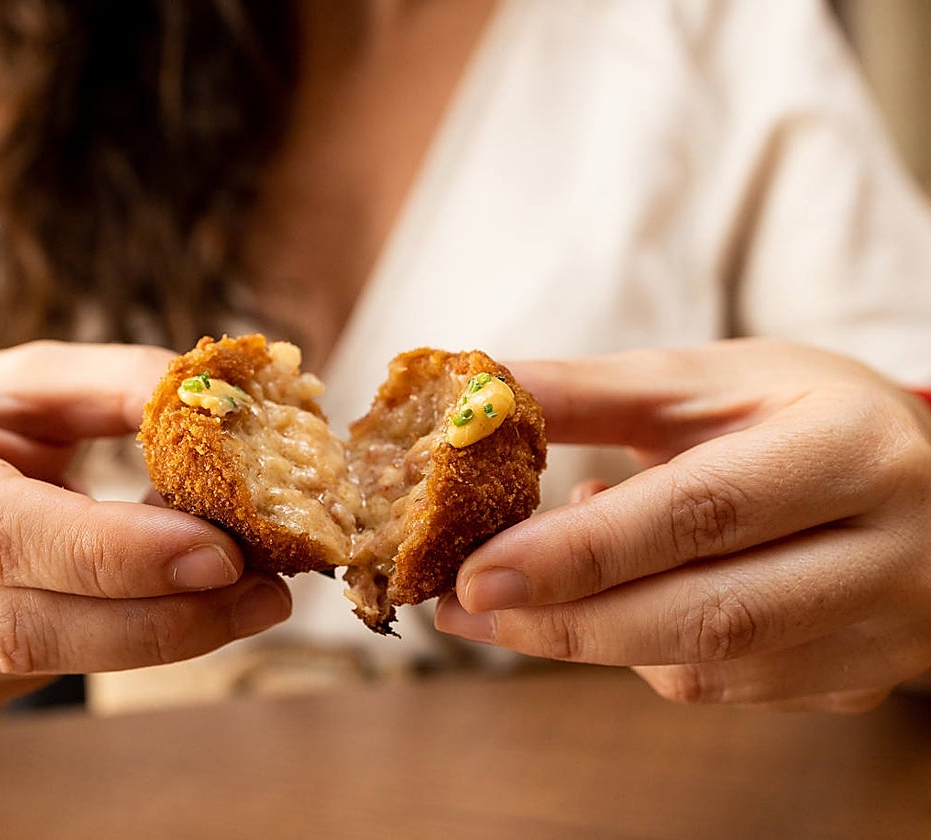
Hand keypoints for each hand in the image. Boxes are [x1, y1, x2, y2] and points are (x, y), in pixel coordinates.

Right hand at [0, 342, 290, 720]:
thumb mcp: (21, 384)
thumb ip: (119, 386)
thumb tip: (228, 408)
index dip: (113, 552)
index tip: (224, 552)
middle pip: (11, 626)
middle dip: (156, 619)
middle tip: (263, 592)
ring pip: (28, 667)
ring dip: (153, 636)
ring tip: (242, 596)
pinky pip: (29, 683)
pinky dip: (113, 645)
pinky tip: (164, 607)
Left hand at [435, 339, 930, 711]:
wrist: (917, 478)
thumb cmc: (794, 414)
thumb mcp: (704, 381)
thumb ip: (587, 392)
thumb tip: (475, 399)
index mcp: (847, 450)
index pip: (701, 513)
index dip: (579, 552)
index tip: (474, 574)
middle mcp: (886, 552)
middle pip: (707, 615)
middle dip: (565, 622)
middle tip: (463, 609)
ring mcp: (881, 632)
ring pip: (710, 669)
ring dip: (594, 635)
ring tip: (536, 580)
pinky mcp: (857, 680)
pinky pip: (727, 689)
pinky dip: (647, 649)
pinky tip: (626, 594)